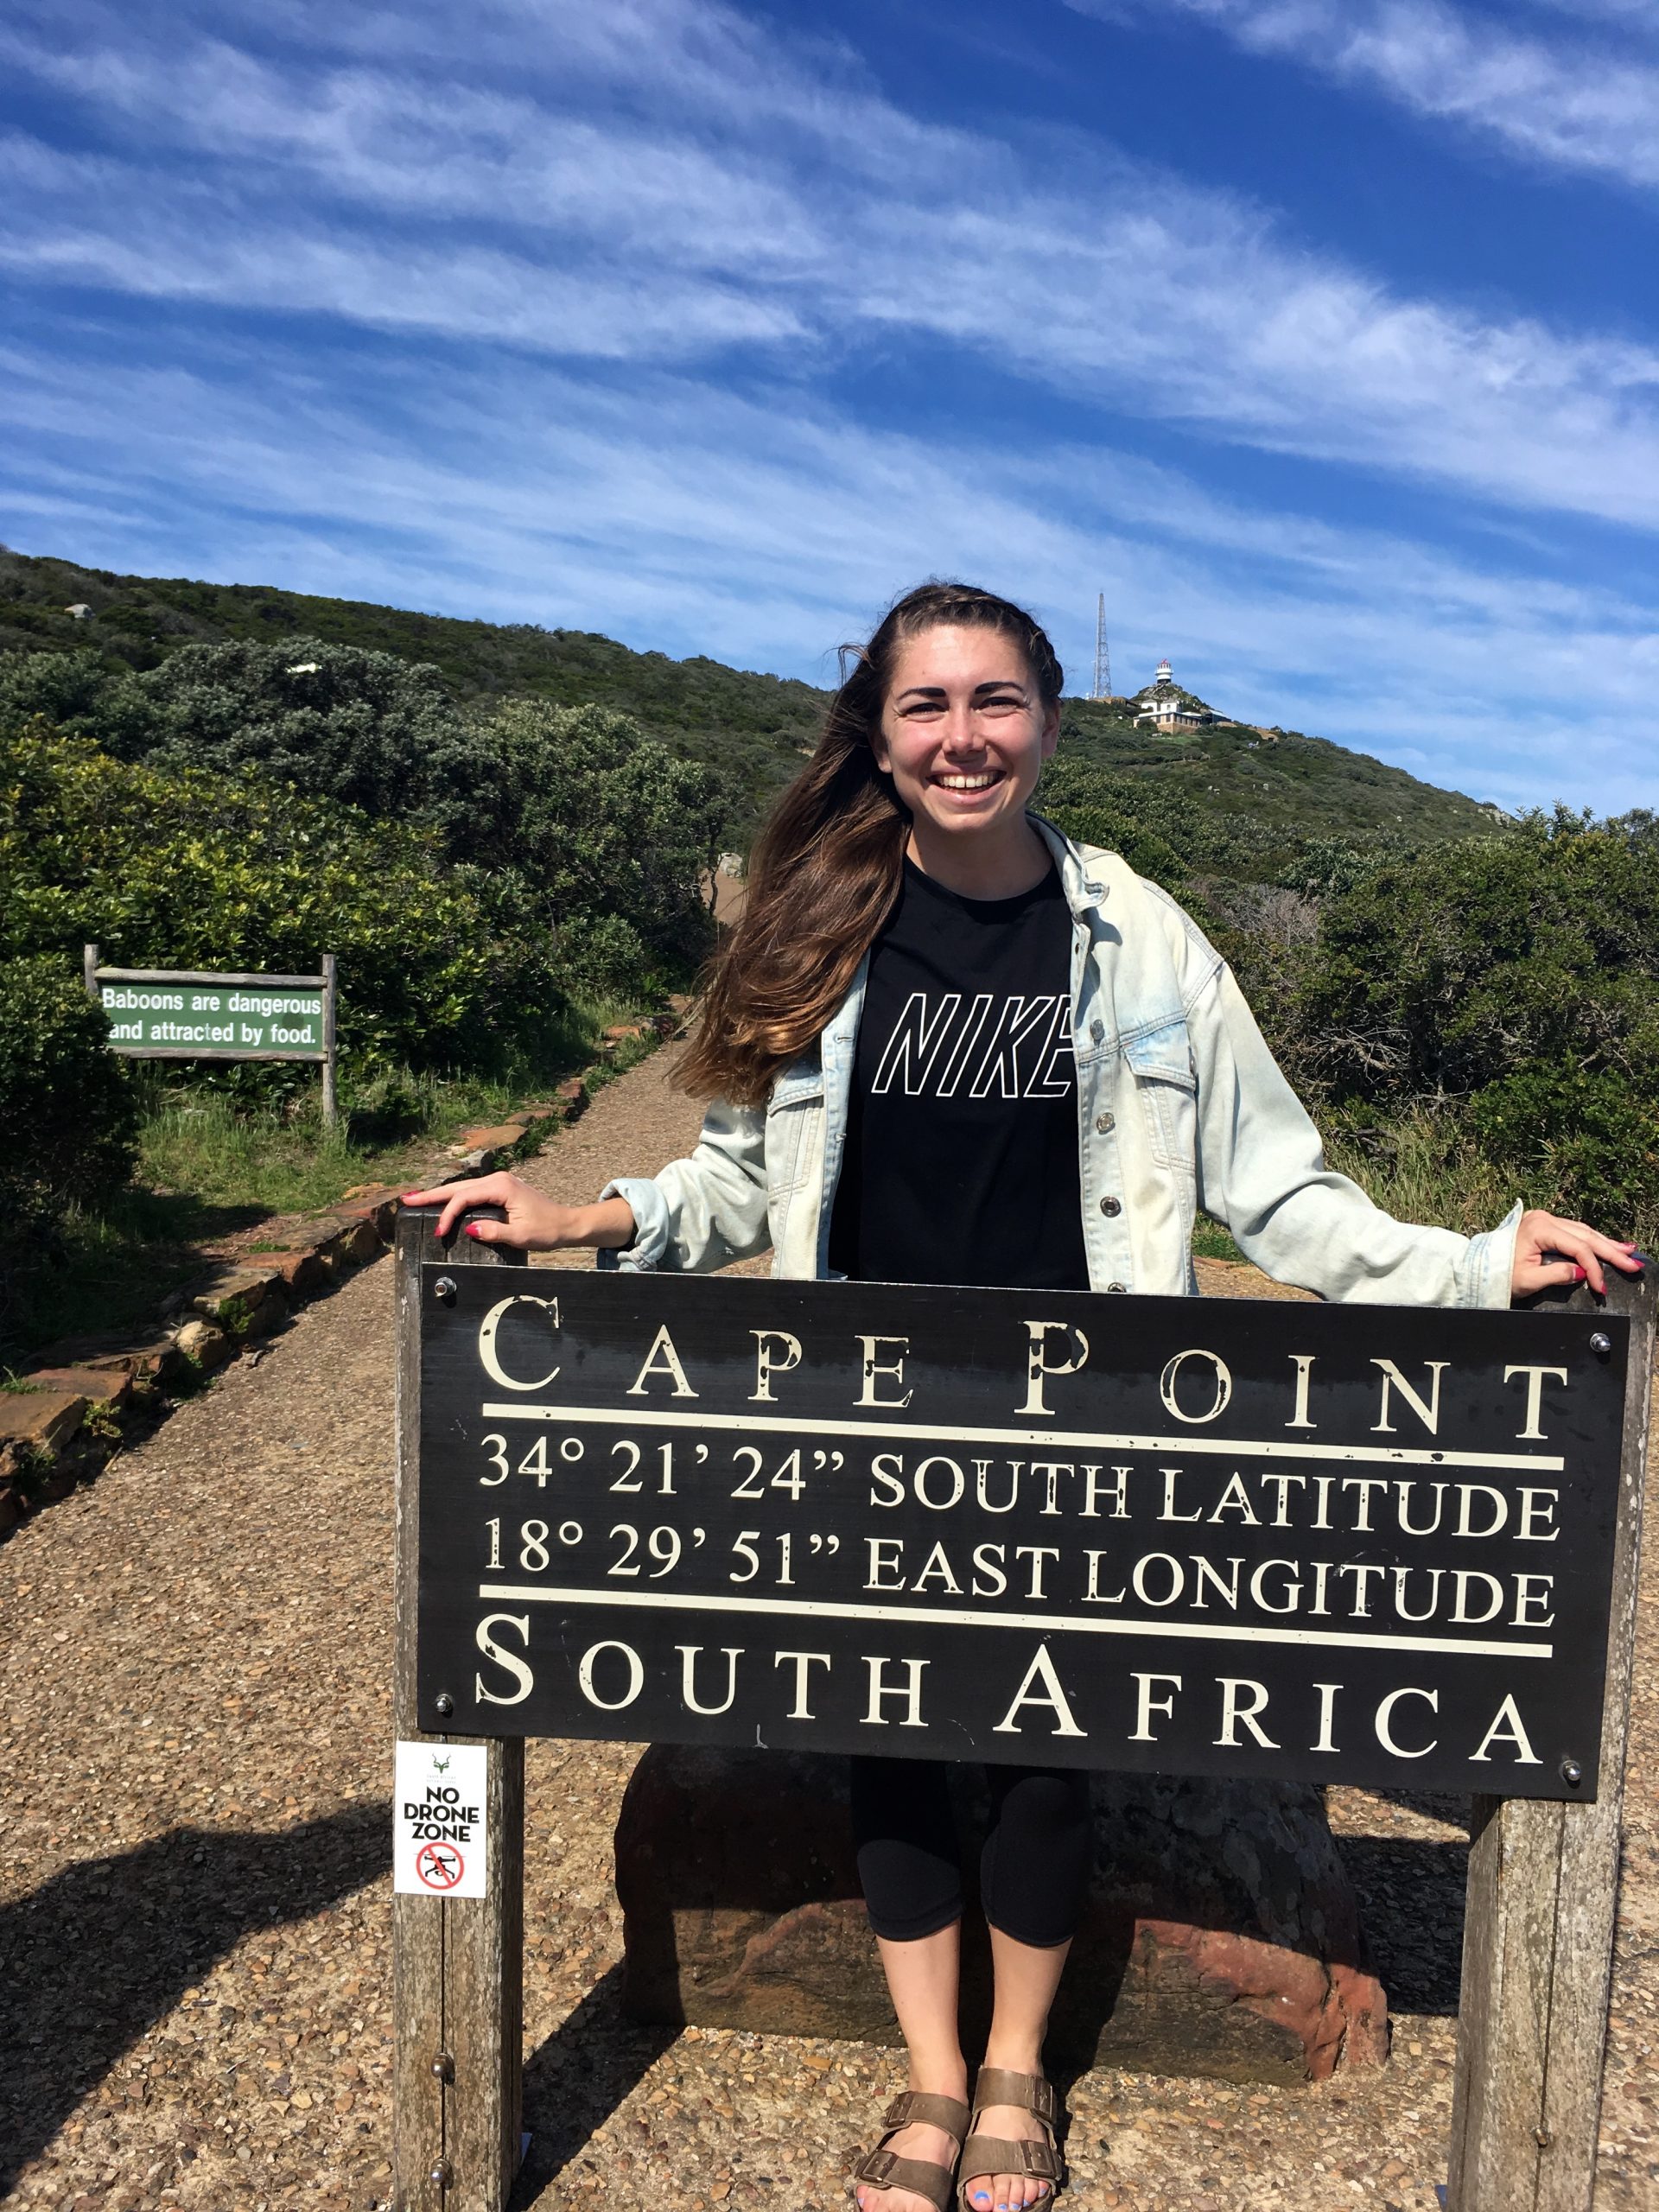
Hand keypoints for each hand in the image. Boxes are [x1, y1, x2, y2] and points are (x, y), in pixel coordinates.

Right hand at [398, 1172, 635, 1251]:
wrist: (567, 1224)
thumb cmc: (547, 1230)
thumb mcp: (520, 1236)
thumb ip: (494, 1232)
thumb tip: (468, 1228)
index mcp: (501, 1186)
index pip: (464, 1198)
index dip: (448, 1215)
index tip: (439, 1234)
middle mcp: (497, 1179)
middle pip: (457, 1187)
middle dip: (431, 1195)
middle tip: (406, 1199)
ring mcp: (499, 1183)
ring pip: (462, 1188)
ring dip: (440, 1195)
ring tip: (415, 1198)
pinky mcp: (500, 1190)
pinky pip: (471, 1192)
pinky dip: (454, 1197)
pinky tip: (442, 1201)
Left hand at [1510, 1209, 1644, 1298]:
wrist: (1477, 1268)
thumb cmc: (1498, 1274)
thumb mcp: (1527, 1280)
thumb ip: (1556, 1275)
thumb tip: (1582, 1273)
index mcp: (1538, 1229)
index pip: (1577, 1248)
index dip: (1593, 1268)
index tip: (1601, 1287)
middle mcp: (1543, 1219)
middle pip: (1585, 1236)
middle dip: (1611, 1251)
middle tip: (1632, 1264)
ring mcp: (1544, 1220)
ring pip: (1583, 1232)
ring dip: (1606, 1243)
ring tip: (1627, 1253)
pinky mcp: (1544, 1225)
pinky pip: (1574, 1232)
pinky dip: (1592, 1241)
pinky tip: (1608, 1244)